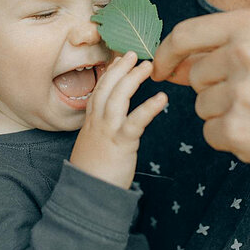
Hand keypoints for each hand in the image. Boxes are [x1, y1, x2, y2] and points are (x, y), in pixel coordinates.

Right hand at [70, 52, 167, 188]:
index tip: (120, 60)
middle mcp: (97, 122)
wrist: (87, 196)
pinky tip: (162, 98)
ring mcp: (107, 131)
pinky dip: (149, 108)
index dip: (110, 73)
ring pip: (118, 97)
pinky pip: (135, 121)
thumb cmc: (93, 174)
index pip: (99, 90)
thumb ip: (102, 132)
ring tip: (148, 66)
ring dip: (133, 79)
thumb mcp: (93, 147)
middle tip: (133, 53)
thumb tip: (114, 125)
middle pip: (107, 87)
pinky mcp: (121, 143)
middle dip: (120, 68)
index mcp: (91, 122)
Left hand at [152, 9, 249, 195]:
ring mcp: (239, 90)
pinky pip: (211, 133)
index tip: (159, 67)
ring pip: (202, 106)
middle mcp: (244, 52)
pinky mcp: (236, 127)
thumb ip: (227, 49)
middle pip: (195, 75)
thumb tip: (171, 63)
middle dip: (213, 90)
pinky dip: (230, 140)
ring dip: (224, 116)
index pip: (187, 33)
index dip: (167, 52)